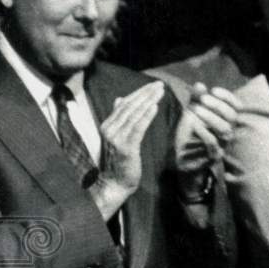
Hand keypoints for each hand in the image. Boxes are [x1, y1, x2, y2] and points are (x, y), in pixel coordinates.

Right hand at [91, 81, 164, 218]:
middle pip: (130, 107)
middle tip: (160, 84)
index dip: (139, 93)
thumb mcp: (119, 137)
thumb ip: (119, 119)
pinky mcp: (124, 148)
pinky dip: (146, 116)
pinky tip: (155, 107)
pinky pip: (137, 129)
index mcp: (107, 125)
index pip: (125, 104)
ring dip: (148, 101)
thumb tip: (120, 99)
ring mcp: (115, 138)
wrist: (115, 183)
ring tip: (160, 92)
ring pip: (134, 115)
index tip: (153, 85)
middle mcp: (108, 129)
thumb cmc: (120, 160)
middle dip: (146, 94)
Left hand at [175, 83, 242, 175]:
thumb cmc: (188, 136)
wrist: (181, 161)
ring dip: (211, 117)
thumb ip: (195, 100)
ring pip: (225, 130)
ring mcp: (222, 145)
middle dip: (218, 105)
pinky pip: (212, 143)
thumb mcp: (191, 114)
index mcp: (225, 122)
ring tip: (195, 109)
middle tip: (203, 99)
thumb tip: (200, 85)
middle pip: (232, 117)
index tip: (213, 90)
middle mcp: (227, 133)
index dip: (228, 97)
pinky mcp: (212, 156)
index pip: (236, 107)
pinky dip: (203, 132)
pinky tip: (193, 124)